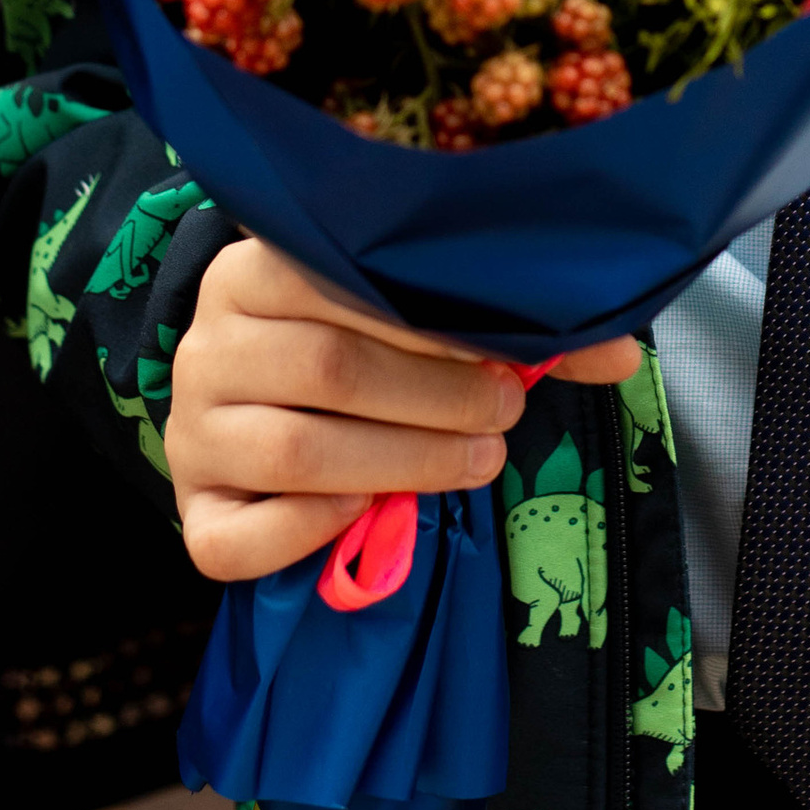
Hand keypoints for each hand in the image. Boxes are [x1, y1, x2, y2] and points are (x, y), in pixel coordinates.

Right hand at [165, 232, 642, 582]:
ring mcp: (191, 431)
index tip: (511, 359)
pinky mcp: (191, 509)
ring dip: (401, 463)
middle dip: (437, 399)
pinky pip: (233, 539)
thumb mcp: (404, 322)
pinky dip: (307, 533)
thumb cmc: (347, 351)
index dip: (437, 330)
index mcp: (255, 270)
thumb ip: (497, 328)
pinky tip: (367, 514)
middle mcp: (210, 343)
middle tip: (505, 416)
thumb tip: (617, 350)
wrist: (249, 406)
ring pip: (293, 454)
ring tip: (475, 463)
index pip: (341, 286)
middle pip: (328, 370)